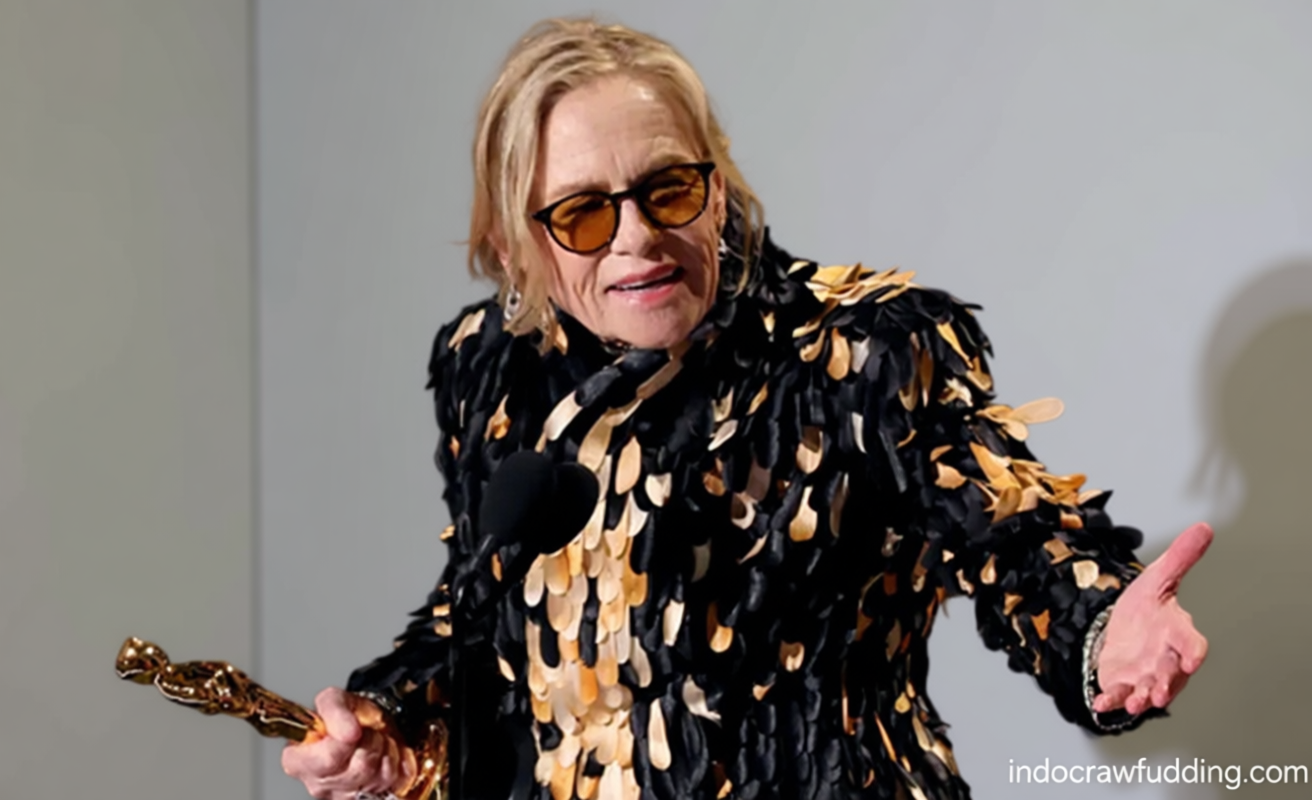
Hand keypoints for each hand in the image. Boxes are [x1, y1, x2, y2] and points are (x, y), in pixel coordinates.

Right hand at [281, 687, 416, 799]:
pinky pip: (394, 784)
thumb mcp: (335, 700)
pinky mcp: (370, 799)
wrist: (371, 724)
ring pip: (378, 778)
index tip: (354, 729)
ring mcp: (344, 797)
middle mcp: (318, 785)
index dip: (344, 743)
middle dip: (369, 743)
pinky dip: (397, 765)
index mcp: (298, 761)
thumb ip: (334, 710)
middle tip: (365, 732)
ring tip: (375, 741)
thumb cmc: (348, 717)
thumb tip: (346, 731)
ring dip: (385, 751)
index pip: (327, 760)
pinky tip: (384, 756)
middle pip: (357, 770)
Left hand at [1092, 522, 1212, 715]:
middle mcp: (1165, 659)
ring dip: (1142, 699)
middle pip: (1170, 674)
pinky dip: (1111, 701)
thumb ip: (1181, 557)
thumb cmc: (1150, 605)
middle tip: (1159, 694)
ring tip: (1136, 705)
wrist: (1126, 627)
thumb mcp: (1159, 576)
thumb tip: (1204, 527)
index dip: (1193, 652)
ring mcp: (1145, 674)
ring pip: (1147, 690)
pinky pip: (1119, 695)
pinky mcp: (1124, 683)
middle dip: (1166, 684)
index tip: (1192, 659)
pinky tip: (1100, 706)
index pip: (1192, 644)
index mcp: (1177, 632)